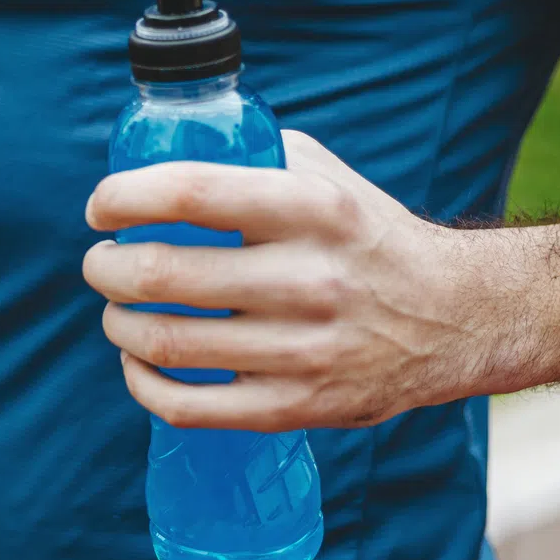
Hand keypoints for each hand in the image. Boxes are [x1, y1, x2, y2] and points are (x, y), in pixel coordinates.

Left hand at [82, 131, 479, 429]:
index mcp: (312, 209)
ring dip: (119, 325)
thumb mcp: (327, 177)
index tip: (102, 209)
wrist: (457, 316)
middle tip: (102, 264)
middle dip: (107, 269)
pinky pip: (189, 406)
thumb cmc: (369, 238)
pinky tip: (140, 365)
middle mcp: (309, 279)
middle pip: (162, 275)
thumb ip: (253, 158)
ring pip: (166, 343)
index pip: (190, 193)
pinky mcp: (298, 406)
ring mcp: (304, 350)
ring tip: (119, 310)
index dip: (124, 199)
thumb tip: (163, 153)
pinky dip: (143, 384)